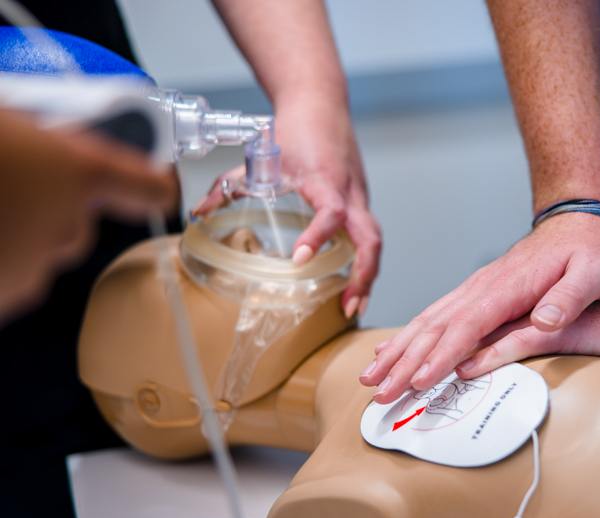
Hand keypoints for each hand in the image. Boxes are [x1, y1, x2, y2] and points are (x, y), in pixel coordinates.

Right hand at [0, 110, 178, 320]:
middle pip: (79, 224)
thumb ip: (42, 139)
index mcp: (77, 172)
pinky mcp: (4, 298)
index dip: (155, 184)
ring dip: (18, 236)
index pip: (148, 186)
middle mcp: (68, 225)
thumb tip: (53, 139)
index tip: (157, 183)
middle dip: (51, 207)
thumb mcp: (9, 120)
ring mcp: (34, 268)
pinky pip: (12, 280)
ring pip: (42, 253)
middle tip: (8, 184)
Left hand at [193, 99, 380, 318]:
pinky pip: (369, 236)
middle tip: (348, 305)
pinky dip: (364, 262)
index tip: (299, 260)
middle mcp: (350, 191)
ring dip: (368, 276)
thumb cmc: (296, 127)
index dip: (318, 236)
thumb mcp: (259, 156)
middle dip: (363, 274)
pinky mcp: (361, 202)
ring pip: (374, 241)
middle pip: (371, 237)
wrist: (321, 102)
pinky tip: (353, 284)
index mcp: (325, 178)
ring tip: (353, 306)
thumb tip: (198, 213)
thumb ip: (228, 186)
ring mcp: (360, 197)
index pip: (331, 212)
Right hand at [359, 213, 599, 402]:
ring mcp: (474, 290)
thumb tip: (546, 321)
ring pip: (425, 322)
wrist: (577, 219)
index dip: (441, 356)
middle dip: (403, 362)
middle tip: (378, 393)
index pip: (466, 326)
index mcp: (507, 288)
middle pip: (433, 328)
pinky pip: (433, 316)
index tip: (418, 381)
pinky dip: (408, 335)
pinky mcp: (474, 294)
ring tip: (371, 377)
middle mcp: (481, 289)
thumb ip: (570, 297)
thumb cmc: (590, 249)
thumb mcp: (595, 271)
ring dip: (396, 351)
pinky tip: (391, 350)